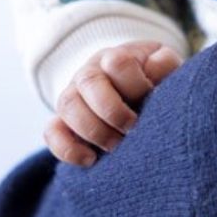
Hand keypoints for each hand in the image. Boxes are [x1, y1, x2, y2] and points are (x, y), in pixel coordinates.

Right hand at [44, 41, 179, 166]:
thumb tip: (152, 71)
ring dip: (93, 130)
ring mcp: (72, 96)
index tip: (149, 100)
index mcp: (116, 57)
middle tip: (132, 128)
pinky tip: (90, 159)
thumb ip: (165, 63)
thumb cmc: (152, 79)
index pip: (117, 62)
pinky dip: (67, 148)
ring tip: (116, 146)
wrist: (131, 90)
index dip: (134, 84)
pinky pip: (51, 132)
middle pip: (88, 82)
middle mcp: (90, 73)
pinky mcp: (62, 122)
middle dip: (112, 110)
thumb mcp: (164, 66)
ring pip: (67, 105)